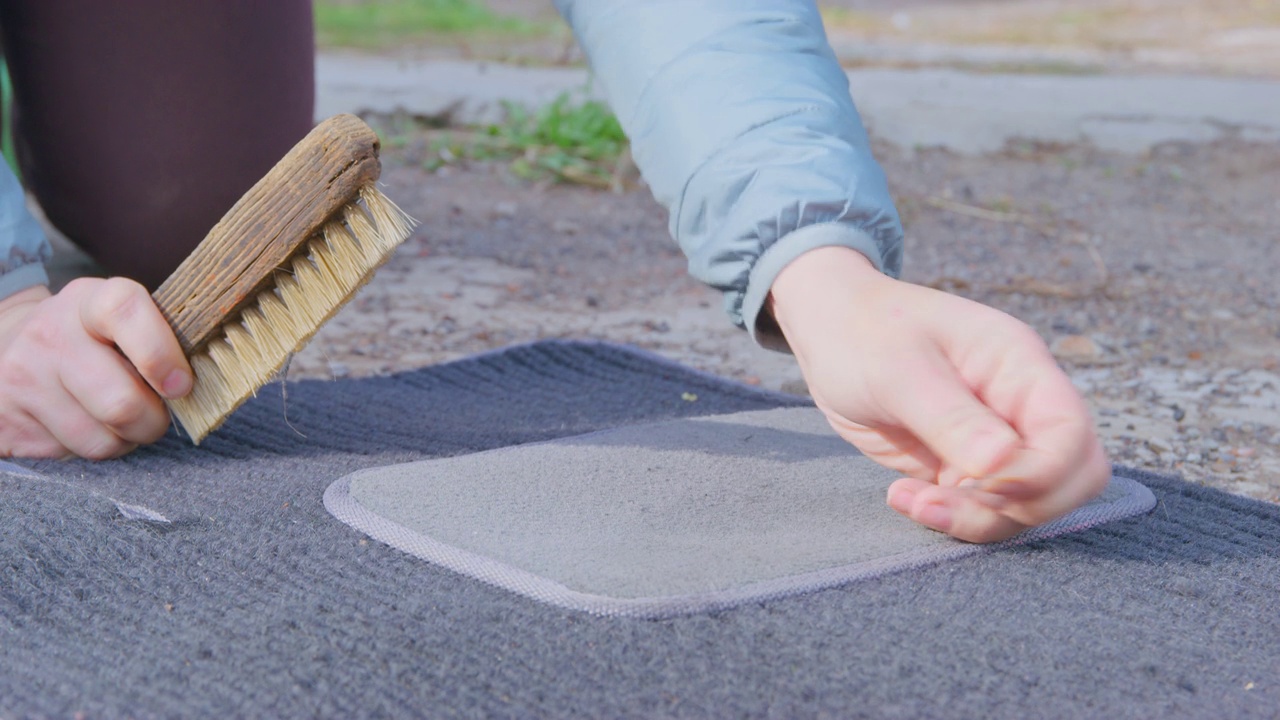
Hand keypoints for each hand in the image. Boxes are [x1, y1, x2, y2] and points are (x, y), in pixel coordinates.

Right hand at [0, 278, 191, 458]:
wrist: (7, 346)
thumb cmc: (90, 339)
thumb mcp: (121, 320)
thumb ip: (162, 339)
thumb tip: (202, 382)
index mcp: (87, 302)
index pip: (125, 311)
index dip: (160, 354)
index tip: (180, 385)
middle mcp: (49, 336)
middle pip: (120, 403)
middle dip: (152, 421)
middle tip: (155, 415)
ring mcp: (22, 379)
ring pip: (101, 440)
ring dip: (124, 441)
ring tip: (118, 420)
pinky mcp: (7, 421)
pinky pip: (72, 456)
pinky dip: (92, 448)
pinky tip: (84, 425)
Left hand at [768, 246, 1109, 542]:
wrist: (829, 332)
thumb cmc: (864, 333)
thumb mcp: (899, 368)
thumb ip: (950, 416)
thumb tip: (1000, 463)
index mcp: (1019, 366)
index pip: (1070, 434)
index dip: (1039, 473)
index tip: (978, 482)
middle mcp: (1019, 406)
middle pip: (1070, 479)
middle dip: (1017, 506)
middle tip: (944, 498)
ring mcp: (994, 441)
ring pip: (1026, 505)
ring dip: (975, 518)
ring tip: (911, 499)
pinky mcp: (962, 468)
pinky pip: (982, 511)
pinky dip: (949, 517)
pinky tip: (902, 496)